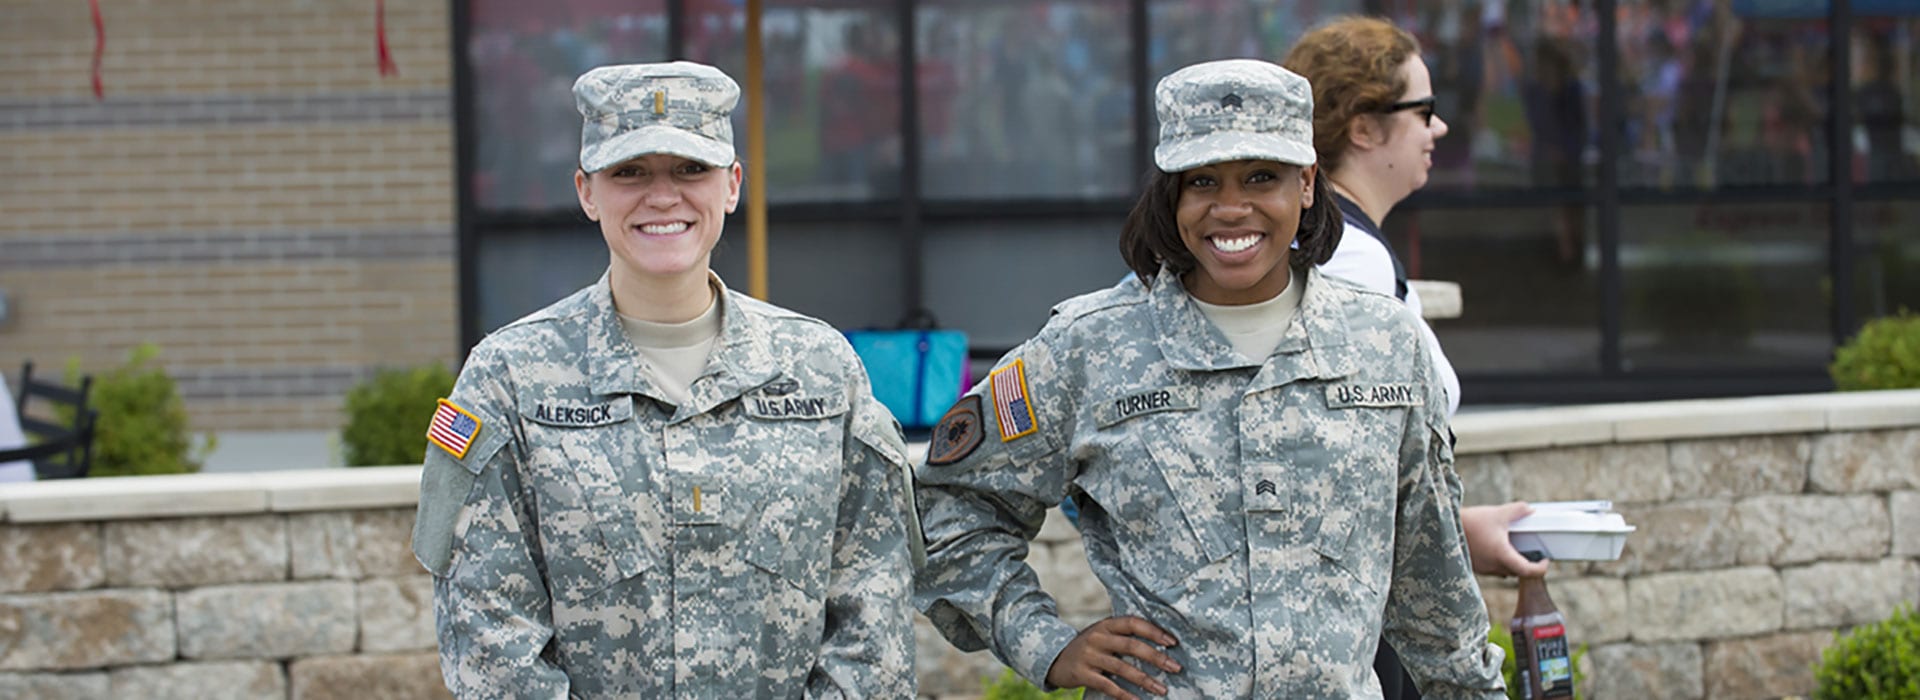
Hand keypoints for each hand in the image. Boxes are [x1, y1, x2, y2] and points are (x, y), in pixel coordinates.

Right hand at [1044, 616, 1181, 699]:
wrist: (1054, 659)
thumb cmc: (1088, 647)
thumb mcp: (1101, 635)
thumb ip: (1123, 636)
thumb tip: (1159, 645)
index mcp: (1105, 625)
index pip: (1133, 623)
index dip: (1154, 631)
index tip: (1172, 642)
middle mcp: (1097, 637)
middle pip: (1131, 646)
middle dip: (1156, 657)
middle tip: (1175, 667)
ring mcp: (1089, 656)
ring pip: (1122, 668)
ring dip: (1145, 680)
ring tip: (1162, 688)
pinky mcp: (1083, 674)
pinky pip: (1108, 686)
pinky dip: (1125, 695)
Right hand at [1463, 502, 1551, 577]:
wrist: (1442, 528)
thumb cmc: (1469, 523)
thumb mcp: (1497, 513)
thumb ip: (1517, 511)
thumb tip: (1530, 509)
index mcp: (1502, 556)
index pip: (1528, 571)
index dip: (1541, 568)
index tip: (1545, 559)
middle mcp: (1493, 566)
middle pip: (1517, 571)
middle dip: (1527, 562)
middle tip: (1531, 549)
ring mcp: (1483, 568)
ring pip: (1504, 570)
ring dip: (1511, 561)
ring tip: (1512, 546)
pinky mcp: (1474, 565)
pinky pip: (1492, 567)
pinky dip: (1498, 559)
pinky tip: (1495, 545)